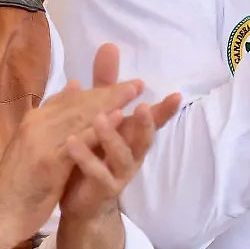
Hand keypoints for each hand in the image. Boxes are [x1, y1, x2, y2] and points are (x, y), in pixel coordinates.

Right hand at [0, 44, 148, 244]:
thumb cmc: (17, 185)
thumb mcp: (33, 149)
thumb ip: (50, 122)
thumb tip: (70, 90)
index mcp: (33, 120)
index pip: (70, 100)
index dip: (98, 91)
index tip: (123, 85)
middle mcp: (35, 124)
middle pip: (78, 103)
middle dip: (109, 92)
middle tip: (137, 83)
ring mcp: (40, 140)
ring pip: (79, 117)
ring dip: (109, 103)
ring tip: (132, 92)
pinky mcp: (48, 160)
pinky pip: (78, 140)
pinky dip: (99, 127)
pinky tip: (118, 117)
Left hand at [59, 43, 180, 227]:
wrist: (80, 202)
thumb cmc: (93, 154)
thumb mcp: (98, 116)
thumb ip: (104, 86)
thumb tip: (109, 46)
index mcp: (131, 136)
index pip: (151, 120)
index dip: (165, 110)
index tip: (177, 95)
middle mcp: (131, 154)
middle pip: (143, 137)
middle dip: (146, 122)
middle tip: (143, 106)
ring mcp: (119, 173)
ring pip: (121, 154)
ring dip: (111, 136)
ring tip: (100, 118)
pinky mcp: (103, 188)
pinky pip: (96, 172)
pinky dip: (85, 157)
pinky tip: (72, 142)